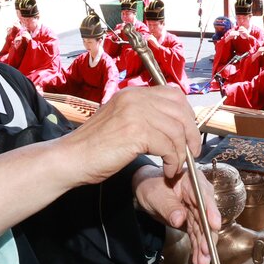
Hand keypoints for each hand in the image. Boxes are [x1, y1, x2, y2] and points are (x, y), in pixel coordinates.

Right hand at [59, 86, 204, 185]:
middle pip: (181, 110)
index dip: (187, 115)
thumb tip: (173, 124)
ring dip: (181, 152)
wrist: (71, 158)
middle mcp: (135, 98)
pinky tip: (167, 170)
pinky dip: (173, 161)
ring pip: (177, 130)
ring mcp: (135, 113)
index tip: (189, 135)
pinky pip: (168, 146)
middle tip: (191, 153)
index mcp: (132, 93)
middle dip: (191, 134)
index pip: (174, 94)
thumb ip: (143, 117)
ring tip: (175, 166)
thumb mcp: (121, 121)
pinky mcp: (135, 132)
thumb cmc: (94, 147)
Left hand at [132, 163, 219, 263]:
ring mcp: (197, 209)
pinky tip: (198, 258)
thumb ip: (168, 206)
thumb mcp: (155, 194)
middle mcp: (199, 195)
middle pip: (207, 216)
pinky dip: (197, 247)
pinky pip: (197, 235)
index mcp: (191, 181)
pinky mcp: (194, 221)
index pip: (203, 196)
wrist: (146, 191)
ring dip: (204, 246)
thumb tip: (179, 219)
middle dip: (207, 235)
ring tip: (203, 260)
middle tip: (206, 250)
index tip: (214, 224)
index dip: (210, 211)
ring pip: (203, 229)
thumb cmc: (150, 186)